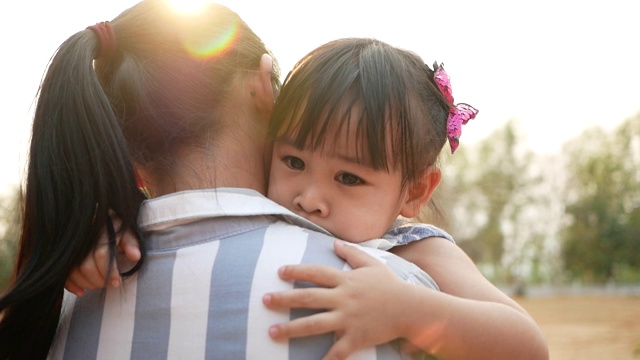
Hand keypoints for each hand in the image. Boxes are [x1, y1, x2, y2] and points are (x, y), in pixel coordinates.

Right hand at [64, 216, 140, 295]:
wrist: (98, 220)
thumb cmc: (115, 228)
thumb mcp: (127, 231)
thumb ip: (131, 243)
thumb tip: (135, 256)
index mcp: (100, 231)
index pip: (102, 254)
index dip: (109, 271)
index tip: (117, 283)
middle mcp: (83, 239)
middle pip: (86, 265)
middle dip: (98, 280)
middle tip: (108, 285)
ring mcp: (71, 247)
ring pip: (73, 271)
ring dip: (87, 284)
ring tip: (99, 285)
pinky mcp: (64, 256)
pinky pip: (64, 273)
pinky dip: (71, 285)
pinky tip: (81, 292)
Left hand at [263, 240, 414, 358]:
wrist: (411, 309)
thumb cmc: (391, 286)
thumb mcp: (372, 265)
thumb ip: (352, 253)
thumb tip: (335, 242)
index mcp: (346, 280)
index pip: (316, 273)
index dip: (297, 271)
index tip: (279, 272)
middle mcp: (344, 299)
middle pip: (308, 298)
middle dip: (284, 299)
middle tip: (264, 300)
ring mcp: (349, 319)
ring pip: (315, 324)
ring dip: (291, 328)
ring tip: (271, 331)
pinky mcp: (356, 338)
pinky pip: (336, 352)